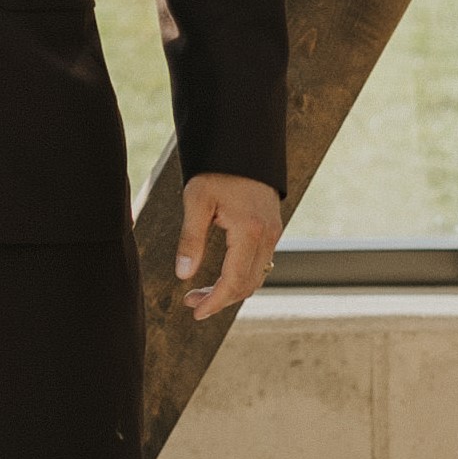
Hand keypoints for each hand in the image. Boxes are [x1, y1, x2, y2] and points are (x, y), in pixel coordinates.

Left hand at [174, 172, 283, 323]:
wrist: (241, 146)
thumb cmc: (216, 171)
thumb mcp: (196, 201)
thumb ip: (191, 239)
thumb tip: (184, 276)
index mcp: (249, 231)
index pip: (234, 281)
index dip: (215, 301)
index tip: (195, 312)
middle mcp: (267, 236)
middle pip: (247, 284)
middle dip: (220, 299)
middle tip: (191, 302)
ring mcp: (273, 233)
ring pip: (256, 277)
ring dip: (230, 290)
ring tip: (200, 292)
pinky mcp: (271, 230)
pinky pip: (260, 264)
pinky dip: (241, 277)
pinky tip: (220, 277)